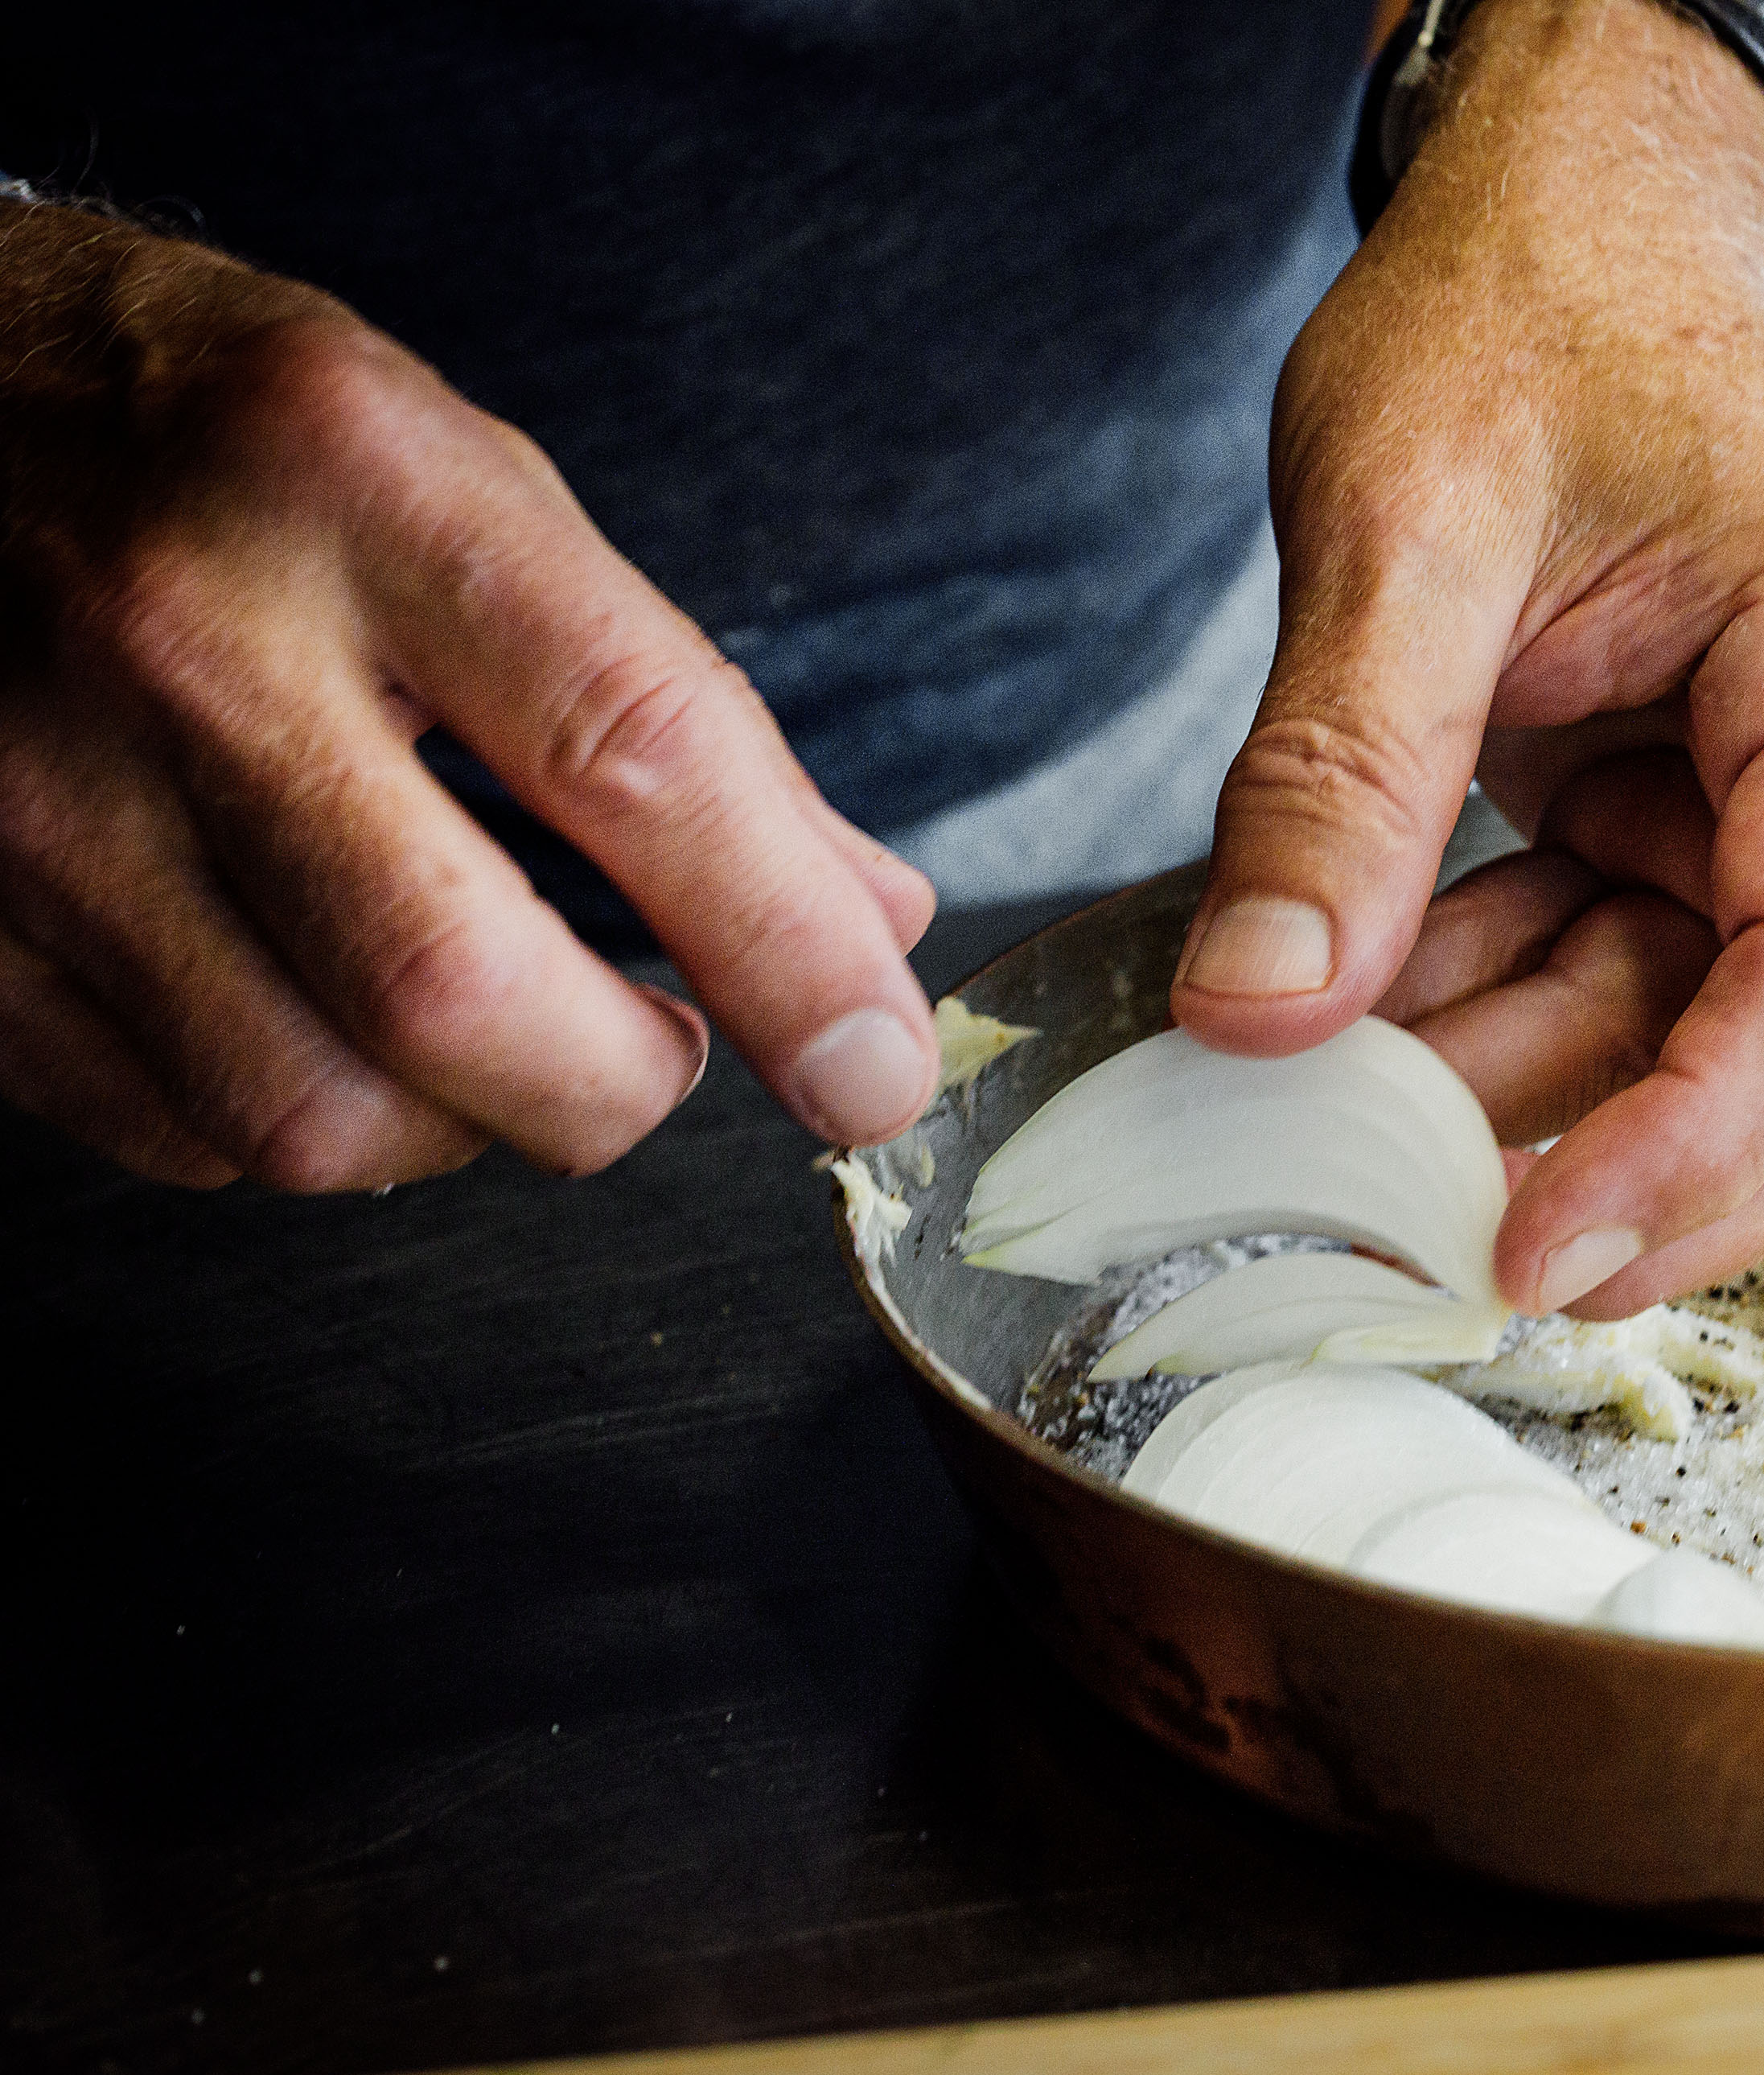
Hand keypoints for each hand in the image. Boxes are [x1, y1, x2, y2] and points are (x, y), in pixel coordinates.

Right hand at [0, 208, 939, 1189]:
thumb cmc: (220, 441)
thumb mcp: (471, 483)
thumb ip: (675, 707)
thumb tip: (866, 927)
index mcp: (355, 484)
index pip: (632, 756)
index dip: (787, 952)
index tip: (871, 1069)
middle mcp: (178, 639)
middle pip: (454, 994)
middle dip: (616, 1087)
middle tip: (661, 1045)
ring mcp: (31, 794)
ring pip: (313, 1114)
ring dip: (463, 1122)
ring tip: (491, 1026)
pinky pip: (178, 1135)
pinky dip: (303, 1123)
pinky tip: (329, 1020)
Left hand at [1171, 0, 1763, 1317]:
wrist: (1600, 218)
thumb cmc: (1541, 302)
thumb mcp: (1401, 516)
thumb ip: (1340, 771)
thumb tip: (1259, 1008)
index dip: (1687, 1145)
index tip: (1532, 1255)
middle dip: (1625, 1169)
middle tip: (1413, 1217)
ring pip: (1717, 1060)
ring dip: (1531, 1083)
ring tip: (1350, 1028)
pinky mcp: (1743, 841)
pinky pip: (1648, 997)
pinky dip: (1513, 1016)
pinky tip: (1390, 981)